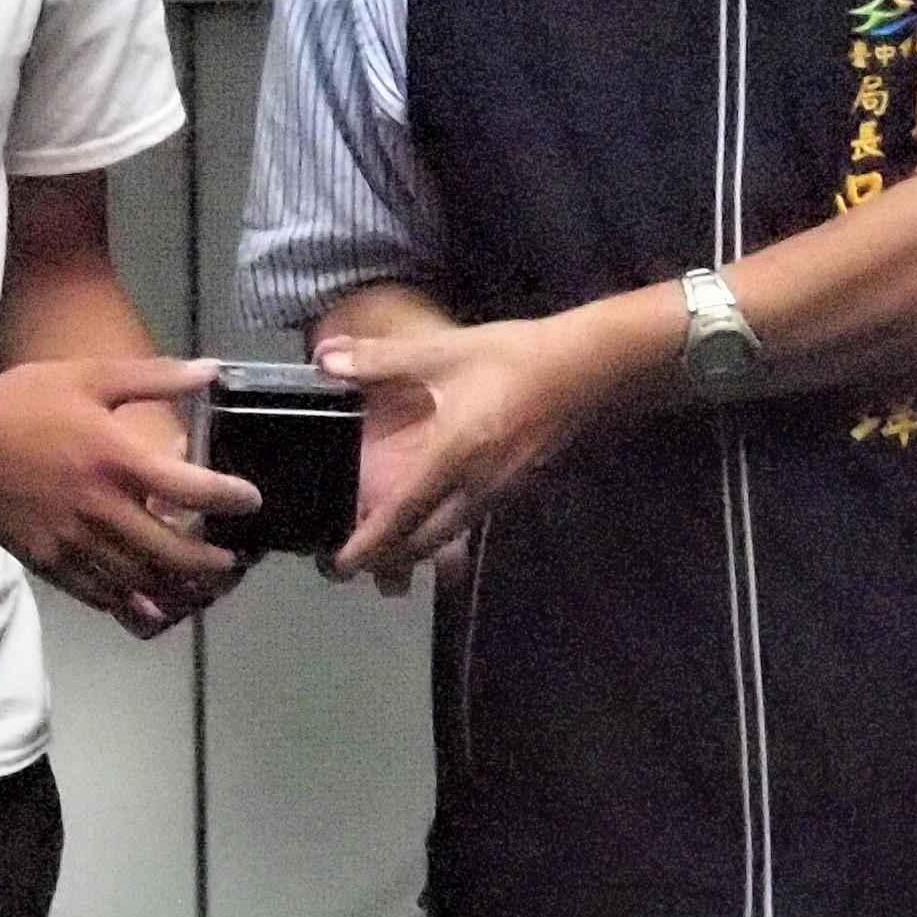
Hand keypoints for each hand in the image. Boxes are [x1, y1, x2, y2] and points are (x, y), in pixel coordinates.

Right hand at [0, 358, 258, 632]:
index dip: (231, 499)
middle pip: (174, 552)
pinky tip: (150, 602)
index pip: (193, 489)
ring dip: (178, 588)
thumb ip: (155, 377)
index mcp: (118, 458)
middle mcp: (103, 508)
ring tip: (201, 585)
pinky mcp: (50, 563)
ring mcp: (75, 542)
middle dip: (212, 562)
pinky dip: (132, 602)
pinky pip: (101, 594)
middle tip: (232, 560)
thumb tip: (212, 370)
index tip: (250, 502)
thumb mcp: (91, 375)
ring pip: (141, 581)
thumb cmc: (24, 402)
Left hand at [314, 314, 627, 585]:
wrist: (590, 369)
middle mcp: (475, 488)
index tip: (342, 565)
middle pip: (424, 541)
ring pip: (448, 535)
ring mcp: (499, 493)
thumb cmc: (516, 359)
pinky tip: (434, 514)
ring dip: (415, 547)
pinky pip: (469, 522)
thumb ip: (381, 359)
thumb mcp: (444, 352)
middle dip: (389, 558)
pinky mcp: (516, 489)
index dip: (368, 544)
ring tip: (388, 546)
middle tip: (357, 563)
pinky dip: (442, 529)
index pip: (401, 515)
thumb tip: (326, 358)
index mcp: (452, 458)